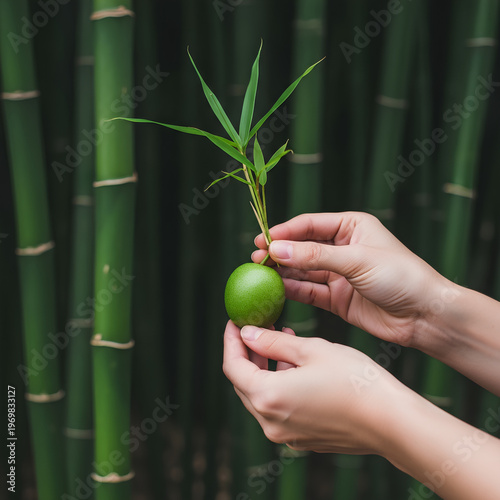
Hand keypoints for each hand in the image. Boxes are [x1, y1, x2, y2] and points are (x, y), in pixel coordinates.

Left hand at [223, 320, 398, 453]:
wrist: (391, 422)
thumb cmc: (354, 381)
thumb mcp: (310, 350)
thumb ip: (273, 342)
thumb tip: (247, 333)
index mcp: (268, 397)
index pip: (233, 367)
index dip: (231, 341)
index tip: (235, 322)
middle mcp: (271, 422)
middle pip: (244, 383)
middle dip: (248, 354)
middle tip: (258, 328)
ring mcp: (287, 435)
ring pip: (262, 397)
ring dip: (265, 368)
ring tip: (282, 340)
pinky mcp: (303, 438)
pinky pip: (279, 409)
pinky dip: (279, 385)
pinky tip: (296, 367)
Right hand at [252, 212, 452, 347]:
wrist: (425, 316)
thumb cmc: (400, 277)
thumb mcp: (356, 260)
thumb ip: (314, 256)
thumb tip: (277, 250)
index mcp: (351, 226)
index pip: (309, 225)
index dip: (284, 232)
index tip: (262, 240)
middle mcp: (342, 248)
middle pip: (302, 247)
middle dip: (280, 253)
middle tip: (256, 259)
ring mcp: (339, 274)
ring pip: (303, 271)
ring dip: (283, 273)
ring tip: (260, 275)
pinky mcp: (337, 298)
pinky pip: (309, 291)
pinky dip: (292, 291)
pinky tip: (276, 291)